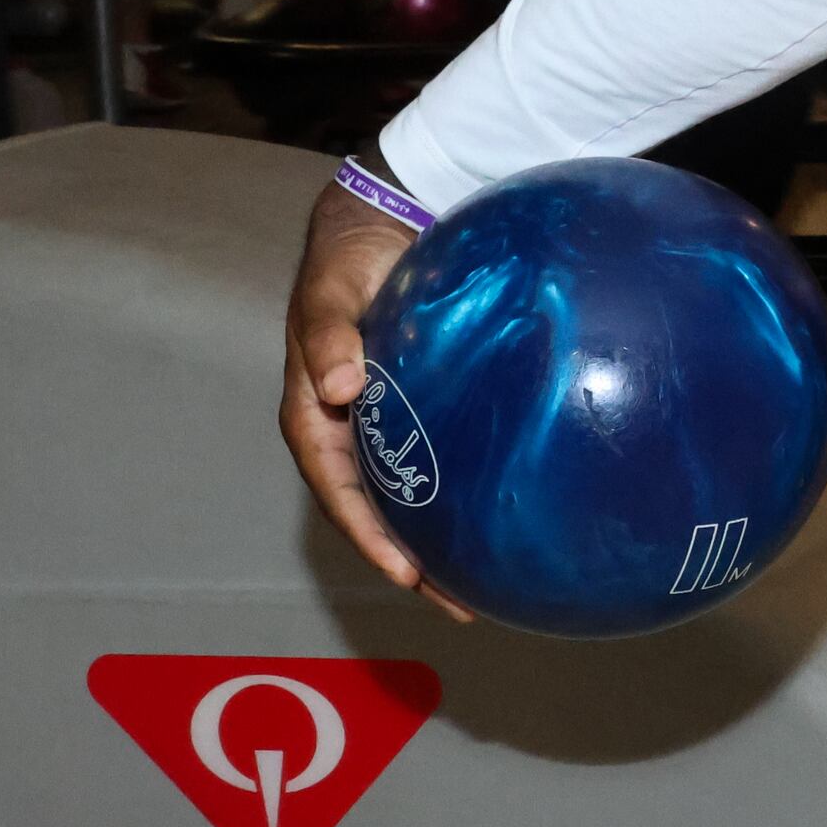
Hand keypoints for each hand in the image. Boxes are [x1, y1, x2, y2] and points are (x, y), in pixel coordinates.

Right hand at [278, 181, 470, 619]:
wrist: (380, 224)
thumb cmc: (346, 261)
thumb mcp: (328, 293)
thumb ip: (327, 333)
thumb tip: (339, 384)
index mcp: (314, 416)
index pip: (340, 492)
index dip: (370, 537)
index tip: (407, 575)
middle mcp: (349, 429)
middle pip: (378, 510)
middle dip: (413, 561)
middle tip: (462, 602)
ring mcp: (387, 419)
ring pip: (413, 492)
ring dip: (443, 537)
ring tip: (490, 581)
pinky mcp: (423, 403)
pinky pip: (444, 454)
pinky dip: (467, 487)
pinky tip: (511, 508)